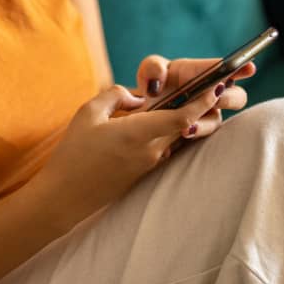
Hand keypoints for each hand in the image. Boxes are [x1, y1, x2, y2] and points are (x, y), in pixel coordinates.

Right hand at [34, 82, 228, 228]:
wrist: (64, 198)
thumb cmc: (73, 153)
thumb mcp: (88, 113)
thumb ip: (116, 96)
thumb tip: (138, 98)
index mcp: (138, 133)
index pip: (184, 117)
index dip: (204, 101)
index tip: (219, 86)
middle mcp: (151, 150)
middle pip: (185, 125)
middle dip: (198, 106)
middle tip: (208, 85)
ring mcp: (149, 164)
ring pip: (174, 136)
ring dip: (181, 120)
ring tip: (181, 100)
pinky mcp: (144, 172)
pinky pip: (162, 146)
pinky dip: (165, 132)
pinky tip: (154, 122)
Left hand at [134, 55, 254, 142]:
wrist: (142, 113)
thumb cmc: (152, 86)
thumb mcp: (149, 72)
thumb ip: (153, 68)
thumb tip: (160, 83)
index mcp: (202, 73)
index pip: (226, 69)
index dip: (241, 68)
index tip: (249, 68)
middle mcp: (211, 94)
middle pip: (236, 96)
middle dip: (229, 97)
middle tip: (215, 98)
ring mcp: (207, 115)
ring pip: (217, 120)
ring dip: (206, 123)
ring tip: (188, 126)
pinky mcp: (199, 132)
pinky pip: (205, 136)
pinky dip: (196, 134)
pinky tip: (182, 133)